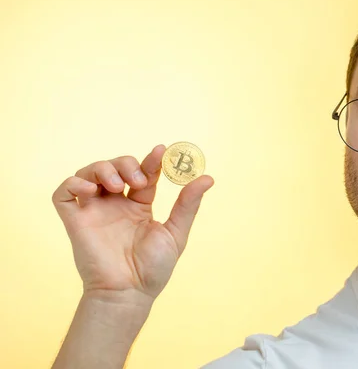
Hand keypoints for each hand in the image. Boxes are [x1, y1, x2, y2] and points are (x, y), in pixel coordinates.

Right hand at [52, 145, 213, 300]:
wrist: (129, 292)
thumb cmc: (153, 268)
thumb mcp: (175, 232)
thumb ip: (188, 204)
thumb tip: (208, 178)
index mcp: (138, 206)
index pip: (142, 173)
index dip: (151, 160)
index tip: (162, 150)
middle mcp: (115, 204)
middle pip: (114, 167)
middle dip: (126, 164)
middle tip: (138, 180)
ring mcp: (94, 211)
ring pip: (89, 172)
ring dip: (103, 169)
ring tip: (119, 186)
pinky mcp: (75, 220)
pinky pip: (63, 193)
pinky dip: (73, 183)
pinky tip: (91, 189)